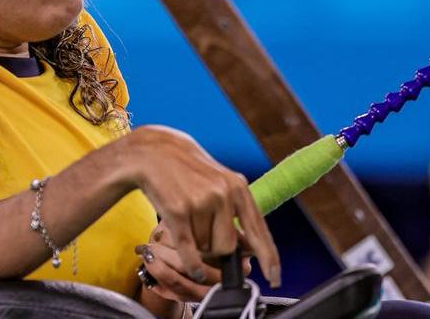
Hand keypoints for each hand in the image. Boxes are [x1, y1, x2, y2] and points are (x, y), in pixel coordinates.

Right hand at [121, 126, 280, 286]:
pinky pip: (189, 250)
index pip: (259, 231)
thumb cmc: (190, 172)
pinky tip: (193, 266)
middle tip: (201, 231)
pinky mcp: (177, 210)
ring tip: (187, 221)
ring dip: (196, 244)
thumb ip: (238, 215)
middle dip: (215, 249)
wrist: (155, 151)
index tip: (275, 278)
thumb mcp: (221, 185)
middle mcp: (223, 194)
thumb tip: (251, 251)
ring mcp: (201, 202)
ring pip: (205, 248)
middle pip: (228, 248)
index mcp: (239, 188)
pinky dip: (192, 263)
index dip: (269, 258)